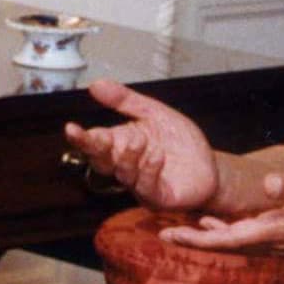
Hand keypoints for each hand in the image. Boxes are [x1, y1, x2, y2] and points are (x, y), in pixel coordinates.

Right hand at [63, 79, 219, 211]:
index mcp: (121, 144)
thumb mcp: (155, 113)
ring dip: (128, 157)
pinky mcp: (158, 198)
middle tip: (93, 137)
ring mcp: (140, 185)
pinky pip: (147, 187)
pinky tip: (157, 156)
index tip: (71, 128)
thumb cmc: (181, 143)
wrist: (211, 167)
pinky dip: (150, 170)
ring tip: (140, 140)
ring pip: (123, 174)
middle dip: (94, 150)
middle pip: (102, 161)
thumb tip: (95, 85)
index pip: (95, 142)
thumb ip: (125, 101)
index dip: (82, 137)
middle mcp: (126, 166)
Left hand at [158, 167, 283, 254]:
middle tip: (164, 234)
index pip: (229, 241)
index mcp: (277, 231)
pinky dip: (227, 233)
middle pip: (226, 246)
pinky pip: (249, 239)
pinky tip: (216, 224)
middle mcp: (274, 242)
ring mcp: (280, 242)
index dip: (198, 240)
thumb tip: (268, 184)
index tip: (171, 237)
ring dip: (209, 238)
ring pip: (236, 243)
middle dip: (195, 241)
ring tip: (182, 230)